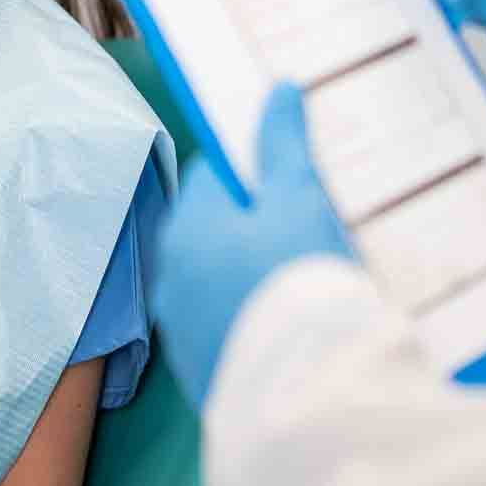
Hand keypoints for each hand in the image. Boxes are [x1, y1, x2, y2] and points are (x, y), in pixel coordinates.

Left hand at [151, 84, 350, 409]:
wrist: (308, 395)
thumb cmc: (301, 280)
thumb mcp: (301, 200)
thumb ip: (285, 144)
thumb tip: (278, 90)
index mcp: (187, 227)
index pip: (217, 174)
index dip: (259, 163)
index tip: (297, 167)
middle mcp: (171, 276)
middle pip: (219, 228)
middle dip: (260, 219)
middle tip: (315, 218)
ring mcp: (184, 330)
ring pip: (223, 279)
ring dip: (256, 269)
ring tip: (313, 270)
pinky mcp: (205, 371)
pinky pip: (232, 325)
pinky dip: (257, 314)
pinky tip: (298, 318)